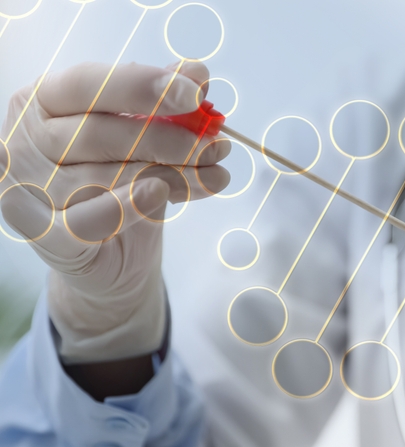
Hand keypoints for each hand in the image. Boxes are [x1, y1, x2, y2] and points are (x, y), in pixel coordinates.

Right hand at [0, 61, 230, 361]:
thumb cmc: (121, 187)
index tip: (195, 93)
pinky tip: (162, 195)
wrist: (112, 256)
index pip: (87, 83)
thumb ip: (162, 105)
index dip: (142, 85)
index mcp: (43, 101)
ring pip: (105, 175)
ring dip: (171, 175)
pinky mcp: (45, 233)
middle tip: (217, 145)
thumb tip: (195, 71)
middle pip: (100, 132)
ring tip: (214, 175)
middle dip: (169, 138)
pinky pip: (90, 219)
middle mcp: (26, 139)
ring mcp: (28, 188)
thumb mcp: (142, 138)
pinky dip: (129, 206)